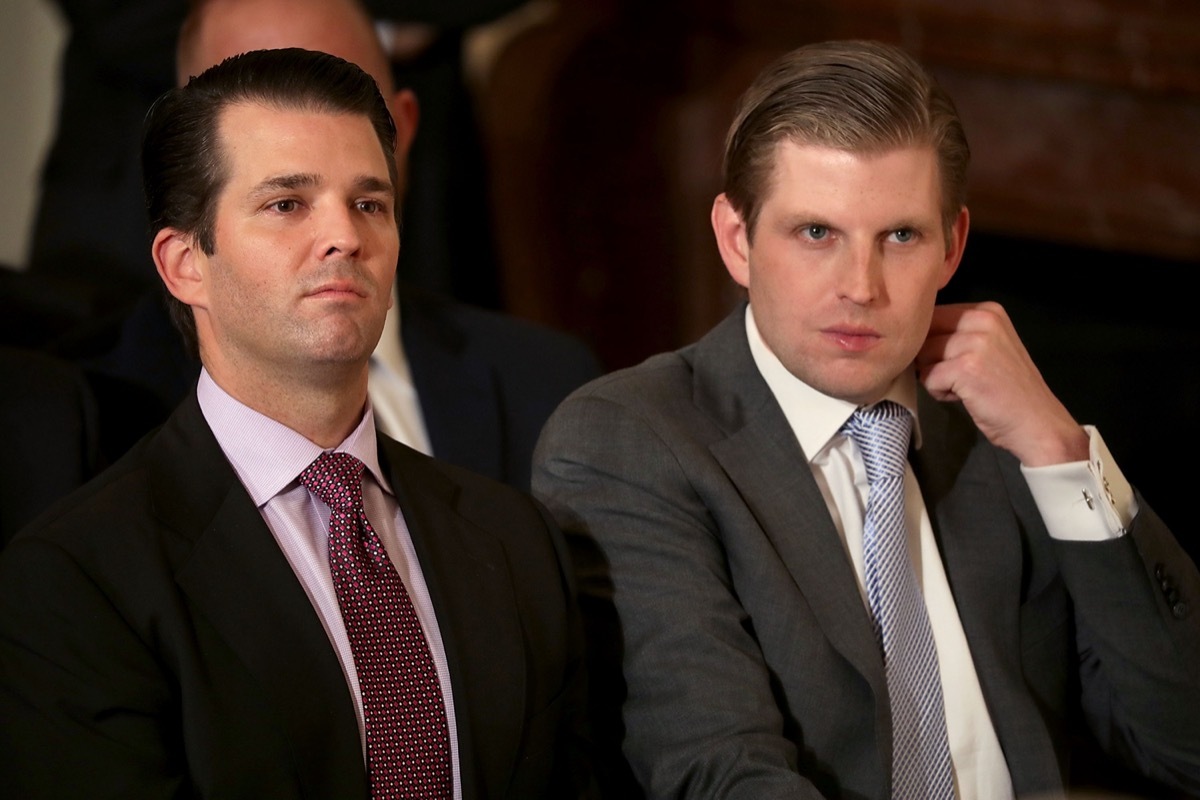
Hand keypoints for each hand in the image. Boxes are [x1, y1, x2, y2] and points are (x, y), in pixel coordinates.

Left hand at [916, 302, 1088, 465]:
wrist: (1037, 422)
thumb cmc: (1009, 389)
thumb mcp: (990, 346)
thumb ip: (959, 333)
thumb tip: (915, 334)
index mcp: (988, 310)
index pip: (934, 315)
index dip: (933, 341)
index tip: (959, 360)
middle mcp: (982, 319)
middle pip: (925, 333)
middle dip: (931, 358)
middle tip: (960, 377)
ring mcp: (975, 342)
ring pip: (923, 355)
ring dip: (936, 376)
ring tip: (964, 387)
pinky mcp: (965, 367)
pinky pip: (928, 378)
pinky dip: (940, 392)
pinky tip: (965, 397)